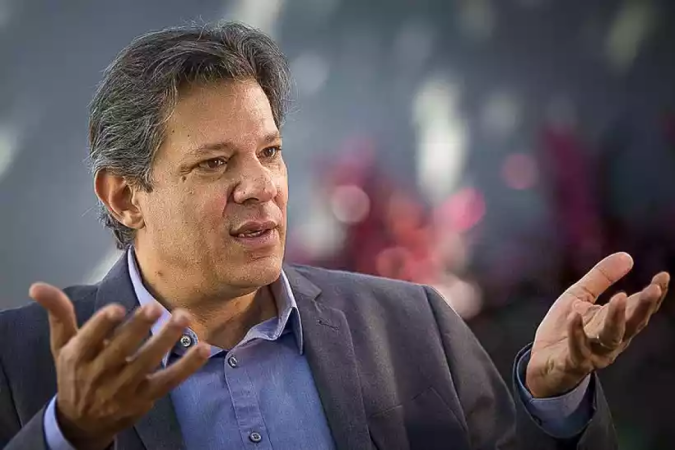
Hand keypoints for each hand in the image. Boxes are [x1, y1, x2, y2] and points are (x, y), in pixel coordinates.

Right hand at [29, 283, 209, 449]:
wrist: (82, 422)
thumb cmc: (76, 373)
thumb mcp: (62, 345)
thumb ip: (59, 314)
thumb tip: (37, 286)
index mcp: (77, 358)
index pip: (88, 340)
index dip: (102, 325)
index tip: (117, 308)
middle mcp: (98, 375)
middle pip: (121, 350)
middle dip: (138, 328)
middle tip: (155, 307)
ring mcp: (123, 389)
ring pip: (147, 363)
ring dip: (166, 340)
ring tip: (182, 317)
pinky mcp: (145, 398)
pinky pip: (169, 381)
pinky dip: (187, 366)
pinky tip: (203, 348)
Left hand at [525, 252, 668, 397]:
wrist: (543, 362)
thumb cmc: (565, 328)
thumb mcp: (580, 297)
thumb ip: (602, 278)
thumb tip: (628, 256)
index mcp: (615, 323)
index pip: (638, 308)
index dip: (652, 294)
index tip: (663, 276)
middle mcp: (611, 340)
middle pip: (632, 324)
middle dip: (644, 307)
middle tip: (654, 288)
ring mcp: (593, 352)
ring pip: (611, 337)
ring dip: (616, 318)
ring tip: (620, 298)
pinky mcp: (573, 361)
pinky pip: (578, 349)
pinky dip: (576, 333)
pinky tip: (574, 316)